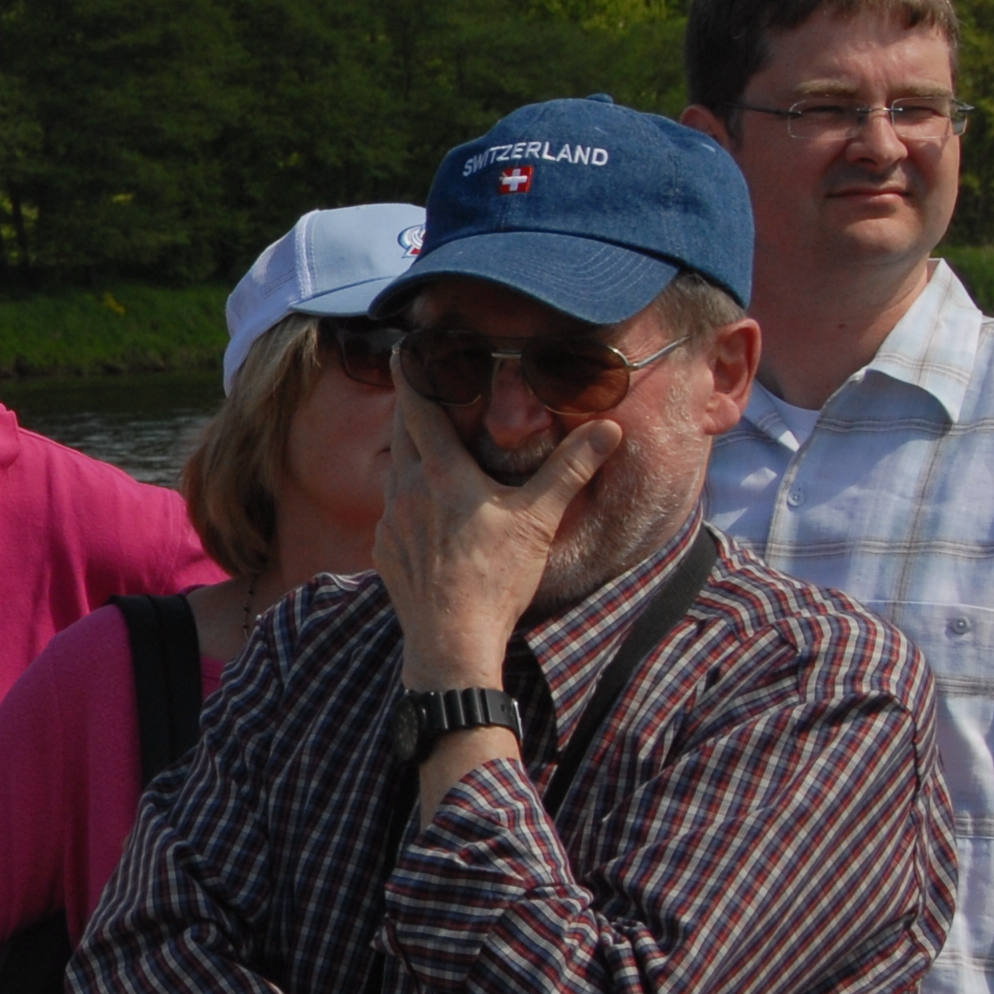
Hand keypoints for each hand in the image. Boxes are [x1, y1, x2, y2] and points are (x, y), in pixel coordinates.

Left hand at [374, 377, 622, 691]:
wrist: (450, 641)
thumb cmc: (495, 578)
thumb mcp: (538, 519)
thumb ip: (570, 469)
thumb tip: (609, 429)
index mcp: (441, 473)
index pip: (419, 409)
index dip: (412, 377)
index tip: (404, 352)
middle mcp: (406, 490)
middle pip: (402, 434)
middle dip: (410, 409)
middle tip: (419, 390)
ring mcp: (389, 522)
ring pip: (395, 472)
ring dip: (409, 454)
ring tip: (427, 448)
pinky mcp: (384, 551)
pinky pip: (391, 510)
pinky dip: (406, 497)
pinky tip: (424, 509)